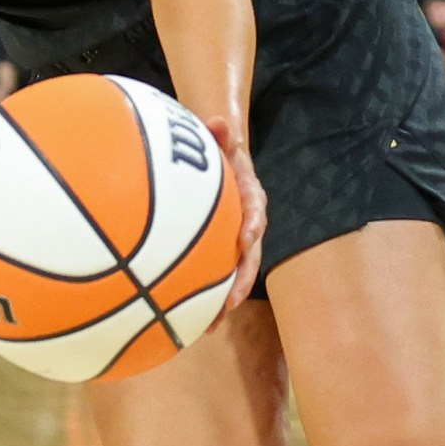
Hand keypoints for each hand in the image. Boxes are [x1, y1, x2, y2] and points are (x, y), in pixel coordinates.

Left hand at [207, 116, 266, 315]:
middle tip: (231, 301)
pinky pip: (214, 277)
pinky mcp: (220, 252)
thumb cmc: (217, 153)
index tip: (247, 238)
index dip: (253, 225)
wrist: (220, 163)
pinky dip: (204, 299)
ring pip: (234, 275)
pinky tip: (188, 321)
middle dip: (241, 280)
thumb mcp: (218, 142)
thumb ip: (219, 134)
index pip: (256, 212)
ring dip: (224, 300)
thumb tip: (218, 120)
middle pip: (250, 256)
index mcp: (250, 199)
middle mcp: (247, 224)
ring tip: (211, 325)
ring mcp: (234, 242)